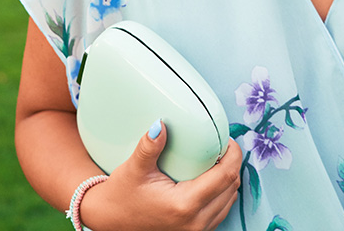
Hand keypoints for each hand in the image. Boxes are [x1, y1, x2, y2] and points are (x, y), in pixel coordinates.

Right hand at [79, 121, 242, 230]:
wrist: (110, 220)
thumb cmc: (122, 195)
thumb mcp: (134, 168)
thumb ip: (149, 146)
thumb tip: (161, 124)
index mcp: (184, 204)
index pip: (225, 176)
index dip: (233, 155)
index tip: (227, 140)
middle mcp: (195, 221)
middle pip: (231, 187)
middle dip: (232, 164)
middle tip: (221, 145)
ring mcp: (197, 230)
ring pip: (229, 200)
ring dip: (228, 179)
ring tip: (215, 160)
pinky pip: (220, 210)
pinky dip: (221, 193)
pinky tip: (208, 179)